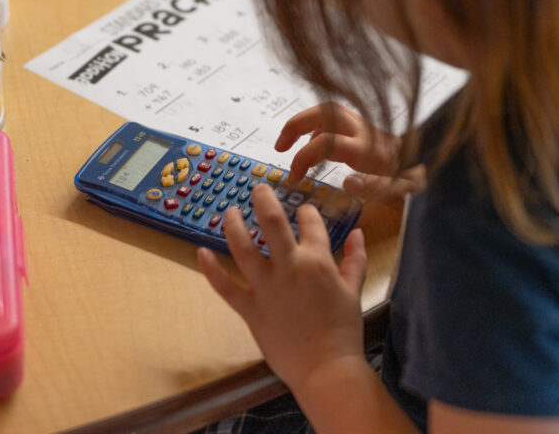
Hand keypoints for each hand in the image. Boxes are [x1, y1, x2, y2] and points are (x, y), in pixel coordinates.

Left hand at [197, 183, 367, 389]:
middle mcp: (289, 267)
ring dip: (233, 225)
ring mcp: (266, 287)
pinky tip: (201, 252)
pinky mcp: (250, 308)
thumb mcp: (354, 291)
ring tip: (230, 211)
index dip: (307, 212)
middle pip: (272, 222)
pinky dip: (211, 270)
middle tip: (258, 188)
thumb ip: (355, 259)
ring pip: (243, 248)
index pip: (311, 223)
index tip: (304, 210)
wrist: (327, 369)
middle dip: (263, 199)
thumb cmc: (343, 330)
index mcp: (318, 261)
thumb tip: (357, 232)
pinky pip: (225, 287)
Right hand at [276, 103, 424, 204]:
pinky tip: (313, 144)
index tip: (293, 179)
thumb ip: (373, 187)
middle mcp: (362, 129)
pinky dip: (317, 125)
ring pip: (326, 109)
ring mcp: (362, 122)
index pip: (323, 143)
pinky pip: (334, 115)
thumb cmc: (410, 176)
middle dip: (295, 126)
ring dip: (303, 122)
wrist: (431, 158)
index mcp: (365, 148)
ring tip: (288, 141)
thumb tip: (348, 182)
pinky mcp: (362, 123)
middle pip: (322, 113)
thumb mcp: (396, 189)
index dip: (302, 160)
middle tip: (279, 146)